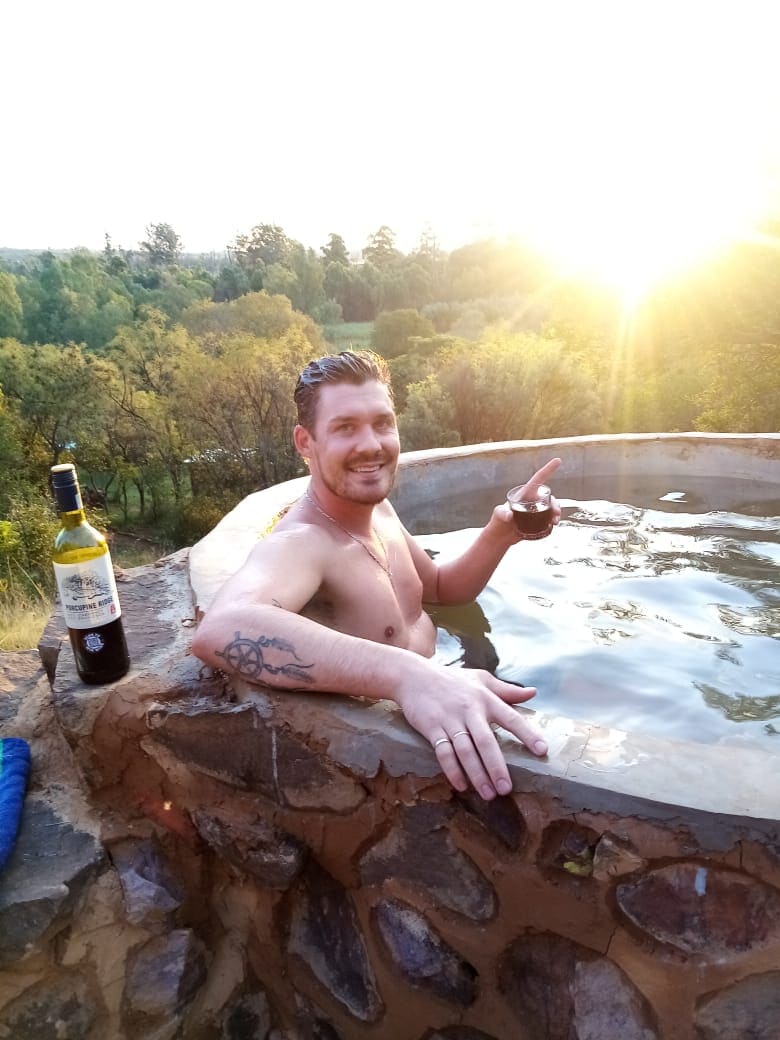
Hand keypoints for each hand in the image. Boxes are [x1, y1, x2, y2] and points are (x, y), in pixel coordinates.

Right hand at [396, 663, 547, 799]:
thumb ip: (507, 690)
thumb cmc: (451, 679)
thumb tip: (533, 693)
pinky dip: (452, 770)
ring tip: (488, 794)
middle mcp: (470, 710)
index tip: (542, 751)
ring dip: (476, 774)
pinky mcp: (432, 727)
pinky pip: (443, 752)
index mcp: (485, 699)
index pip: (511, 717)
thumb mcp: (480, 679)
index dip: (527, 734)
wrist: (413, 675)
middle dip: (496, 766)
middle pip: (486, 741)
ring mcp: (450, 719)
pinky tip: (461, 785)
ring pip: (465, 751)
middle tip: (505, 789)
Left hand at [495, 456, 561, 540]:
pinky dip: (553, 520)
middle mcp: (531, 500)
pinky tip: (552, 526)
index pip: (538, 479)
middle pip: (548, 496)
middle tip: (555, 515)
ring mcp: (534, 510)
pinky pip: (548, 517)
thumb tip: (509, 515)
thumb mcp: (498, 516)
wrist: (499, 537)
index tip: (558, 460)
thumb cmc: (497, 523)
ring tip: (555, 522)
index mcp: (524, 493)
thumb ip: (501, 513)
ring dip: (556, 513)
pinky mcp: (536, 521)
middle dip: (555, 504)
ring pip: (550, 507)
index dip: (548, 469)